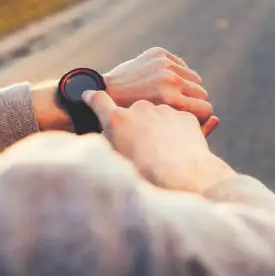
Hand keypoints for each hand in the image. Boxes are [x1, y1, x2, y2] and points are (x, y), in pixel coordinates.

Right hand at [83, 90, 236, 193]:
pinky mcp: (185, 116)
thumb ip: (110, 144)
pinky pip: (177, 121)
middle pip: (133, 111)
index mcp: (118, 120)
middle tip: (141, 146)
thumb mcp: (118, 163)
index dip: (92, 98)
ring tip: (163, 153)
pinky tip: (179, 150)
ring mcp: (165, 110)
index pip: (98, 100)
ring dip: (157, 127)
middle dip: (135, 123)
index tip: (90, 96)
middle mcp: (140, 109)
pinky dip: (176, 132)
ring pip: (157, 116)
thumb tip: (108, 137)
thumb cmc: (148, 178)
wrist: (185, 179)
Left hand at [105, 47, 214, 128]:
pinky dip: (177, 74)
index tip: (194, 121)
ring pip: (194, 78)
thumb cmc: (133, 117)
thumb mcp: (160, 126)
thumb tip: (216, 119)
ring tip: (175, 98)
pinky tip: (164, 83)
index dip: (201, 117)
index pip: (206, 108)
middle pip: (202, 92)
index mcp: (171, 99)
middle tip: (183, 110)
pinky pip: (181, 65)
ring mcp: (163, 64)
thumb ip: (188, 123)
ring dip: (188, 88)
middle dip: (195, 102)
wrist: (106, 91)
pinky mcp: (158, 53)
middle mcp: (170, 78)